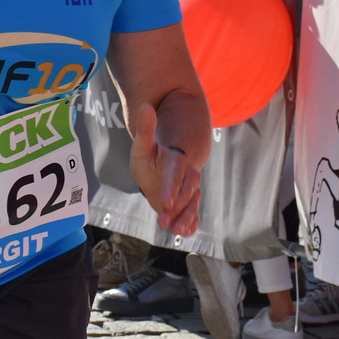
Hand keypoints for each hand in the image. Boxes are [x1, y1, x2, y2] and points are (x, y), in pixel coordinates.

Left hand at [127, 101, 206, 237]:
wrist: (169, 162)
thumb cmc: (153, 156)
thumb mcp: (143, 144)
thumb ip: (145, 129)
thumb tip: (144, 106)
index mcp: (175, 159)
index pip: (175, 171)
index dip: (171, 186)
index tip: (166, 201)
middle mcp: (186, 174)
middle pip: (188, 188)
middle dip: (180, 204)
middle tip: (166, 217)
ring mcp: (190, 188)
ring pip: (193, 200)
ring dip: (187, 215)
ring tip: (178, 230)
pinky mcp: (190, 200)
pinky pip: (194, 210)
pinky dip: (193, 221)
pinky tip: (188, 232)